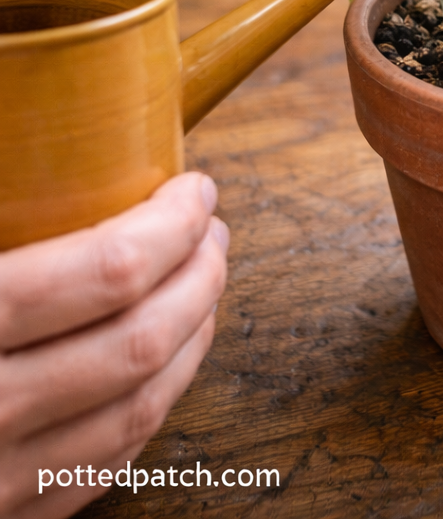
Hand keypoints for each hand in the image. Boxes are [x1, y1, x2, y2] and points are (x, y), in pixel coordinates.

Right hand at [0, 172, 228, 518]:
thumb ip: (7, 224)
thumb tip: (57, 168)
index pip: (109, 272)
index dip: (172, 223)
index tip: (197, 190)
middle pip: (143, 338)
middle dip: (199, 273)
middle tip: (213, 231)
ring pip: (140, 406)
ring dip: (194, 334)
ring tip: (204, 281)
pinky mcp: (10, 517)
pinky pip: (107, 461)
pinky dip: (155, 400)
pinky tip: (168, 357)